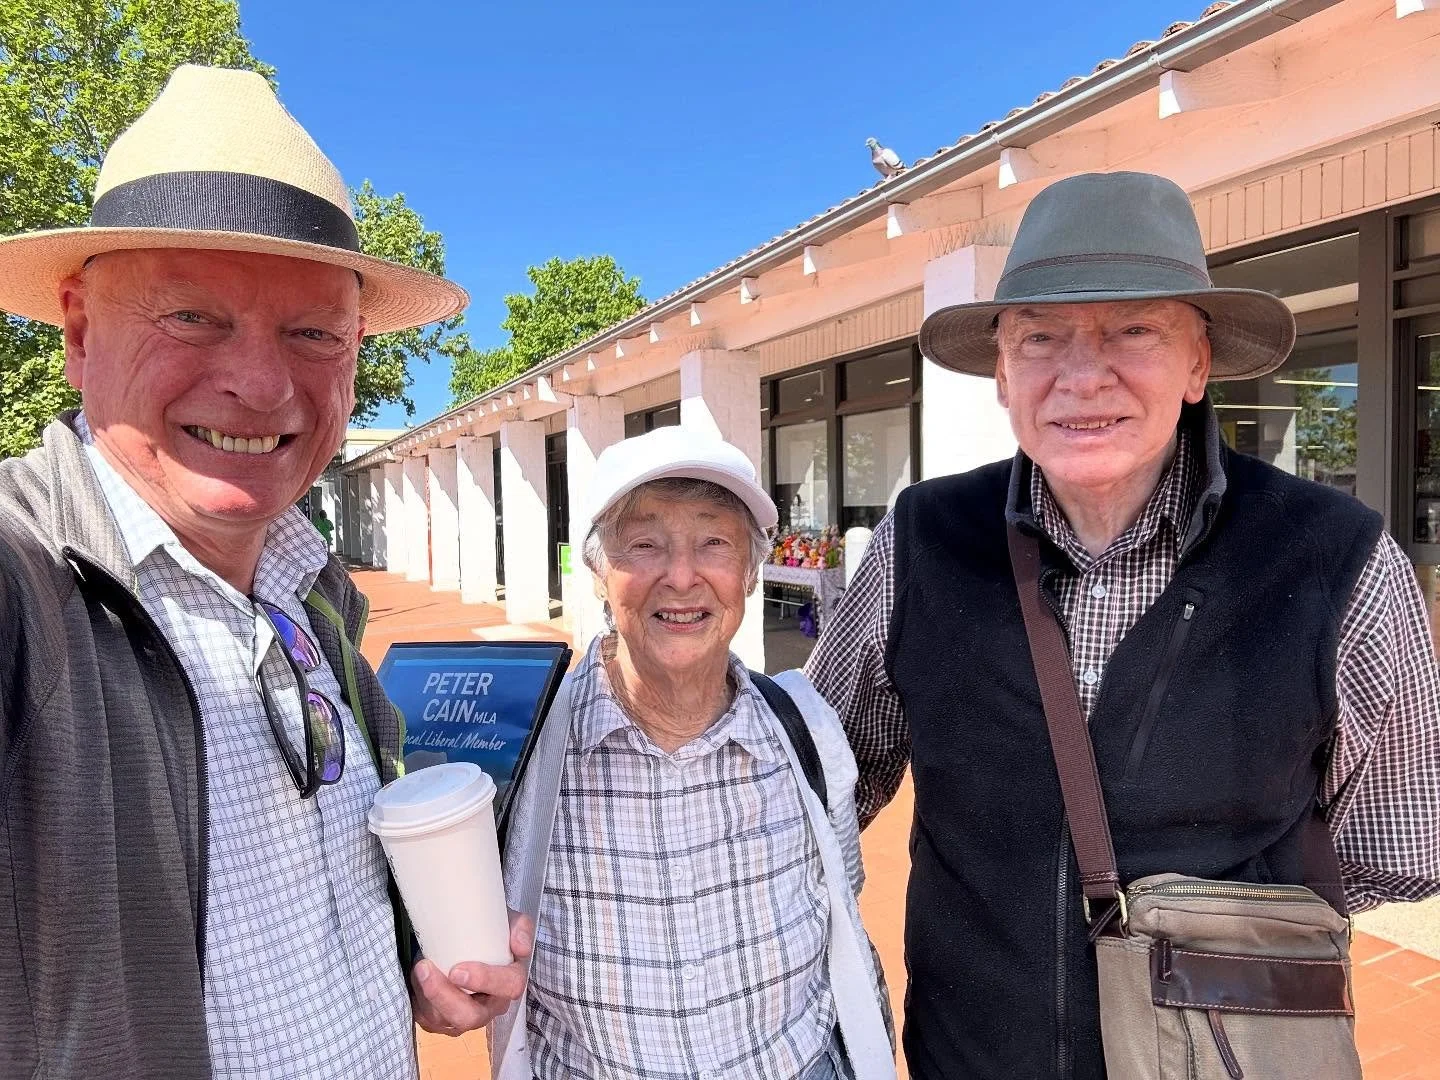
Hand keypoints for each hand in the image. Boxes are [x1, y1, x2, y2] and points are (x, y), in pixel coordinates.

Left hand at [410, 912, 534, 1036]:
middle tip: (427, 970)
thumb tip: (520, 946)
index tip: (458, 970)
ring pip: (443, 1020)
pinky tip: (417, 977)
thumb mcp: (507, 921)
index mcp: (510, 982)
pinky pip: (427, 1019)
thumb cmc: (488, 933)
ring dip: (426, 994)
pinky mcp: (442, 1022)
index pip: (508, 988)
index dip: (485, 980)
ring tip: (418, 968)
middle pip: (470, 1016)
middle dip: (445, 996)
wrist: (463, 939)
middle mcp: (489, 1007)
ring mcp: (464, 1017)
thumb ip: (520, 927)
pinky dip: (418, 998)